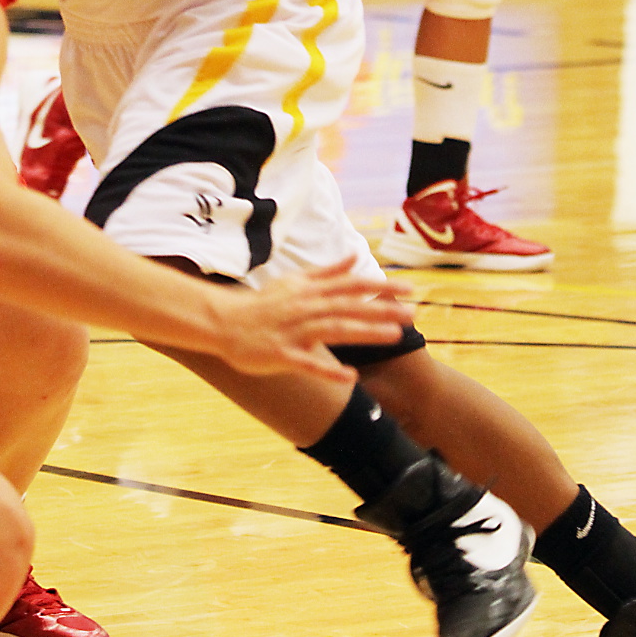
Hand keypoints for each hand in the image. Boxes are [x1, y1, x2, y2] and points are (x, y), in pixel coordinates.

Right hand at [221, 258, 413, 382]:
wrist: (222, 322)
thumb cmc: (262, 303)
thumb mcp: (295, 281)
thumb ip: (327, 272)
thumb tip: (355, 258)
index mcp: (311, 291)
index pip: (351, 285)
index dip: (381, 286)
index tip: (409, 288)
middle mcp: (306, 308)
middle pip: (349, 306)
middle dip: (382, 309)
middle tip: (413, 314)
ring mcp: (294, 332)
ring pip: (334, 330)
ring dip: (365, 332)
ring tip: (394, 336)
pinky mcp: (282, 355)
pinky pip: (308, 363)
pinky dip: (329, 370)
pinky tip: (351, 377)